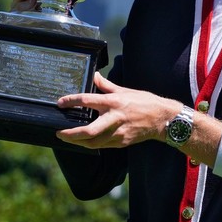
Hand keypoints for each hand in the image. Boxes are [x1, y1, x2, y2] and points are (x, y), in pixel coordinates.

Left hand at [55, 72, 177, 148]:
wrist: (162, 119)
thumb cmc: (144, 102)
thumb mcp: (125, 90)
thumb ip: (107, 85)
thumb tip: (94, 76)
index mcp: (114, 102)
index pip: (87, 100)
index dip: (72, 101)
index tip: (60, 103)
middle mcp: (114, 118)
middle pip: (88, 131)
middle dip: (71, 134)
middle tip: (59, 132)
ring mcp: (118, 133)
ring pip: (93, 142)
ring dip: (78, 142)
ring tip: (68, 138)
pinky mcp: (121, 142)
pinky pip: (101, 145)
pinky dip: (90, 144)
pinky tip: (83, 141)